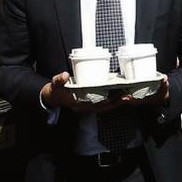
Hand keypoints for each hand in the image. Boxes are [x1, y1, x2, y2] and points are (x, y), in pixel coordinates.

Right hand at [40, 72, 167, 112]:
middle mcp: (87, 105)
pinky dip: (112, 98)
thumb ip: (58, 80)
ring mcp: (89, 104)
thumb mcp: (54, 86)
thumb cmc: (54, 92)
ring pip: (106, 104)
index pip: (97, 105)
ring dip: (117, 100)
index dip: (109, 102)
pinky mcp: (91, 100)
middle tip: (129, 96)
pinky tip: (119, 92)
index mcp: (80, 104)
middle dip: (118, 102)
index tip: (118, 98)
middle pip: (106, 106)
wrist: (51, 97)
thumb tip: (63, 75)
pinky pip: (104, 101)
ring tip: (128, 94)